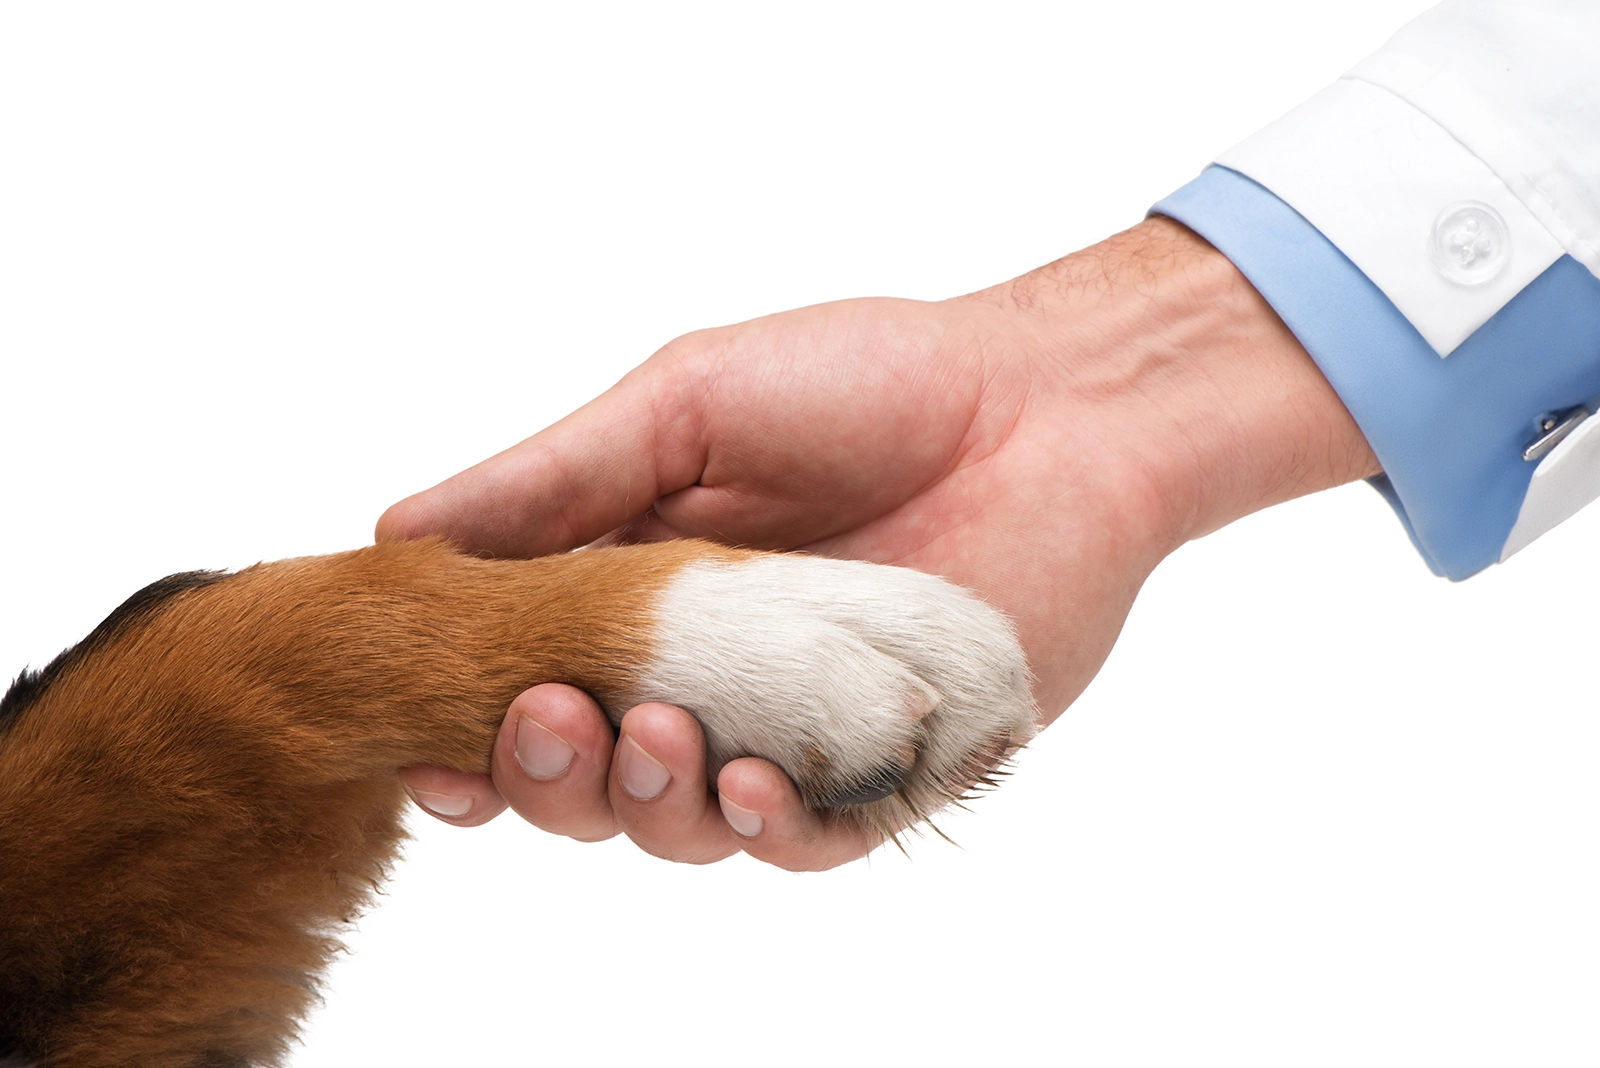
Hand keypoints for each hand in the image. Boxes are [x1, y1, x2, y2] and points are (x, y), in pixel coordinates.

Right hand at [383, 218, 1378, 868]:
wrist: (1047, 406)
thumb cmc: (868, 384)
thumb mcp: (685, 405)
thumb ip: (554, 480)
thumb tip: (395, 533)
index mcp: (632, 591)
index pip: (519, 682)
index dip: (463, 723)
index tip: (423, 732)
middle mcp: (699, 676)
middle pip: (582, 776)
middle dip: (541, 772)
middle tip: (544, 720)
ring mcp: (789, 733)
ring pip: (678, 824)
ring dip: (640, 801)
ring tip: (650, 732)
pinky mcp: (882, 775)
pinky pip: (804, 844)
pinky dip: (766, 829)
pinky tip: (753, 787)